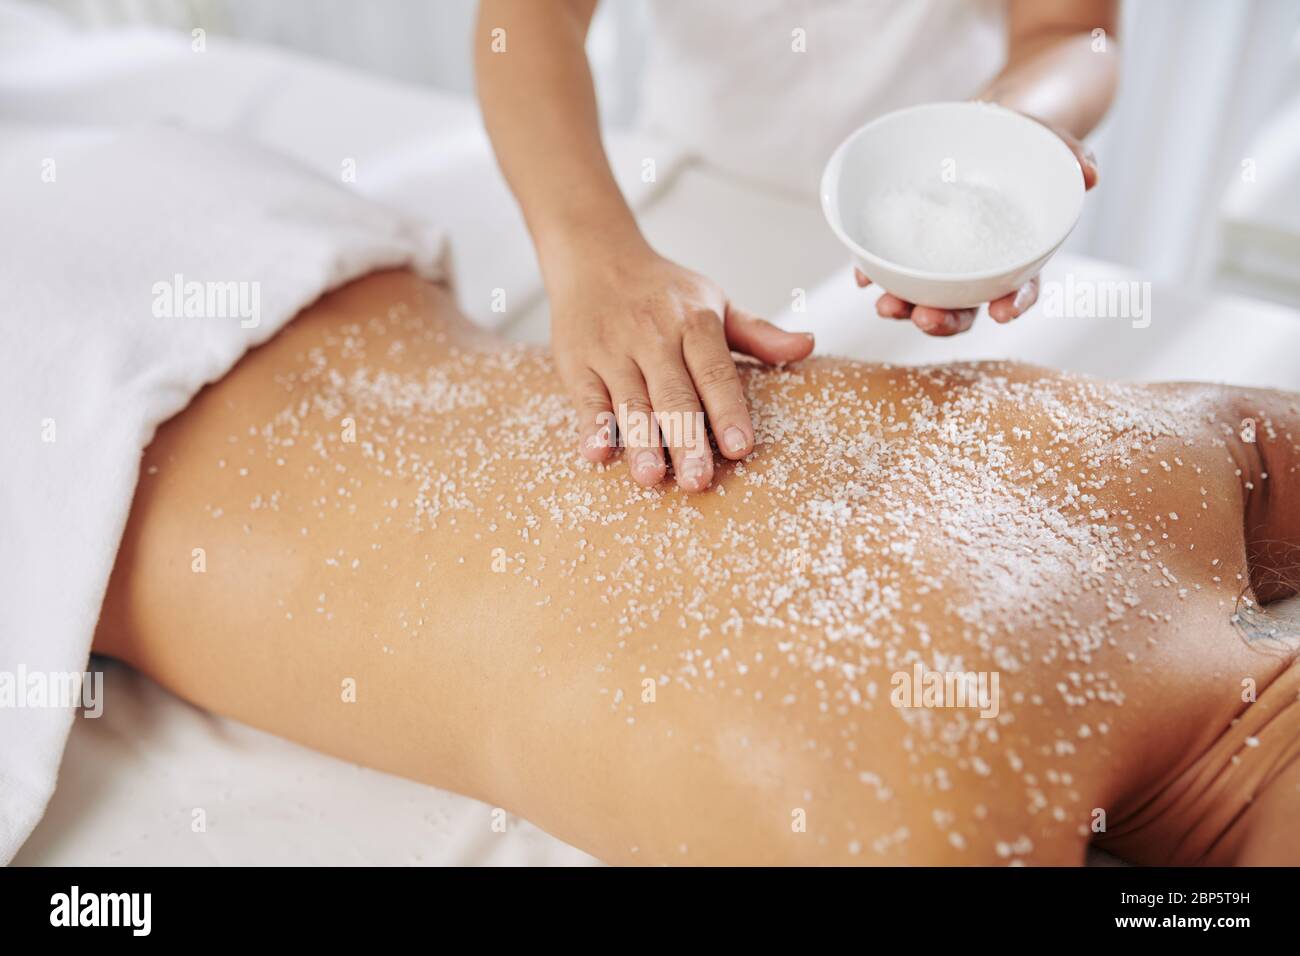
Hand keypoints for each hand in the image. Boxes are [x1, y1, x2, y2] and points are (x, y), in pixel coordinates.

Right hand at [550, 247, 814, 490]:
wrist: (594, 255)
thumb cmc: (662, 291)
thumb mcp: (714, 302)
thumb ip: (758, 333)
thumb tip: (808, 345)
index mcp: (693, 321)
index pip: (714, 371)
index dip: (728, 410)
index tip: (739, 447)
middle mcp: (652, 335)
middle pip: (673, 394)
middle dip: (685, 439)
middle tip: (697, 480)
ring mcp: (612, 349)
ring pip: (629, 401)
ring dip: (640, 440)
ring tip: (651, 477)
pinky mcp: (576, 362)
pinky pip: (585, 397)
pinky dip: (590, 425)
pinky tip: (596, 453)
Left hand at [856, 119, 1098, 335]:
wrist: (981, 125)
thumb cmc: (1020, 139)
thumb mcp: (1047, 139)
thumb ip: (1070, 153)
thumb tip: (1091, 175)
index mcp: (1016, 253)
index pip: (1020, 288)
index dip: (1015, 303)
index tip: (1004, 313)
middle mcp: (976, 266)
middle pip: (964, 305)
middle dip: (945, 320)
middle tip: (927, 320)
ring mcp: (939, 258)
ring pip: (923, 295)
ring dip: (904, 307)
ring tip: (885, 306)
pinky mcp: (907, 242)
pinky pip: (889, 265)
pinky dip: (875, 274)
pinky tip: (863, 277)